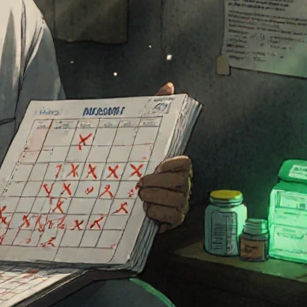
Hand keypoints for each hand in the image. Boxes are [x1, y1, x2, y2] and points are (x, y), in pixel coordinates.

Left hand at [139, 82, 191, 232]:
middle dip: (157, 184)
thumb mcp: (143, 137)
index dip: (171, 165)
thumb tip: (169, 86)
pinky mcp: (173, 220)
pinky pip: (171, 218)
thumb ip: (156, 108)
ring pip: (175, 201)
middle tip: (140, 184)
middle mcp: (183, 184)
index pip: (184, 163)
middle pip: (180, 183)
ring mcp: (180, 202)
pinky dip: (155, 214)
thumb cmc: (137, 166)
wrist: (122, 200)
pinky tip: (145, 210)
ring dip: (154, 198)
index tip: (156, 166)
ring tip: (140, 196)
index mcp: (177, 165)